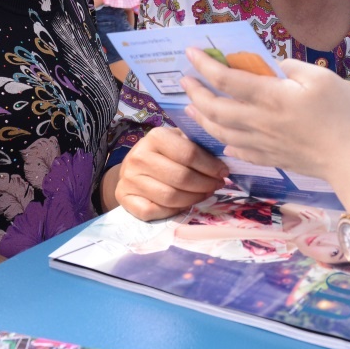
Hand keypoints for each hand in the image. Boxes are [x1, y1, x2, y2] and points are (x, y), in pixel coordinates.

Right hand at [107, 126, 228, 220]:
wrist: (132, 167)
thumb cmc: (163, 153)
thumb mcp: (178, 141)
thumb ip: (196, 145)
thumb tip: (225, 154)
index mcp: (155, 137)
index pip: (188, 154)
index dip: (210, 166)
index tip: (224, 172)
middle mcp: (139, 156)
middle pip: (181, 178)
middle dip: (205, 184)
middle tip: (218, 185)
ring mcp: (129, 179)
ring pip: (169, 197)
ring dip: (194, 198)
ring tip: (206, 194)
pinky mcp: (124, 198)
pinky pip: (154, 211)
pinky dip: (173, 210)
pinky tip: (185, 204)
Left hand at [182, 48, 349, 191]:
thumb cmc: (344, 114)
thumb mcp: (322, 78)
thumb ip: (292, 67)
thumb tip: (271, 65)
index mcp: (271, 97)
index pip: (226, 79)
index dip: (205, 65)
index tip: (191, 53)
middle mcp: (259, 121)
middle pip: (215, 108)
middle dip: (196, 92)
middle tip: (184, 80)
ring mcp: (263, 143)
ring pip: (221, 131)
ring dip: (202, 118)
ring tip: (191, 108)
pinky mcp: (271, 158)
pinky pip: (239, 150)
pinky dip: (224, 142)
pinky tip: (222, 140)